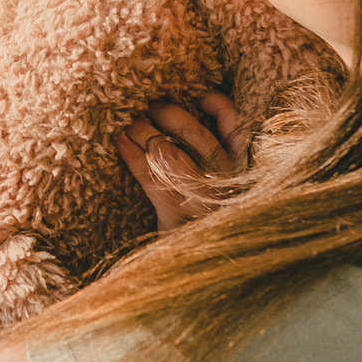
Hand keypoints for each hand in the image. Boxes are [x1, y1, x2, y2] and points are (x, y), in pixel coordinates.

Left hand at [115, 93, 248, 232]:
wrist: (204, 266)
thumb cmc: (209, 222)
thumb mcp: (224, 187)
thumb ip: (215, 156)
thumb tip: (189, 116)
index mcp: (241, 167)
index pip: (235, 124)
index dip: (216, 104)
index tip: (198, 95)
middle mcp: (225, 178)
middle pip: (193, 131)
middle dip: (166, 112)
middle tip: (147, 104)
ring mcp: (201, 195)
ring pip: (167, 149)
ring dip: (142, 132)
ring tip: (127, 125)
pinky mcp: (177, 213)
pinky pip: (150, 176)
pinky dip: (131, 156)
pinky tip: (120, 145)